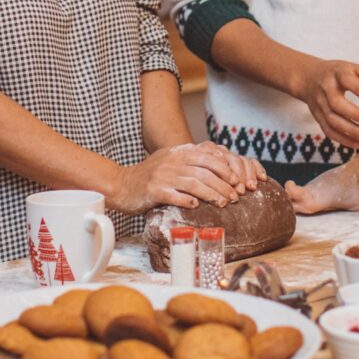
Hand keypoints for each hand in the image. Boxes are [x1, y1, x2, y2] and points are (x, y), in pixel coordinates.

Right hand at [111, 142, 250, 213]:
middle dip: (224, 184)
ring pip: (194, 184)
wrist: (122, 184)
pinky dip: (188, 201)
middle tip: (235, 196)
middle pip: (205, 171)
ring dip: (212, 194)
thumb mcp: (171, 159)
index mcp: (179, 152)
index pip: (209, 156)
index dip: (226, 168)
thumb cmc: (151, 174)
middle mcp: (172, 162)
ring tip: (223, 203)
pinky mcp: (154, 191)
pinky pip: (174, 196)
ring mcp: (163, 176)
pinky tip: (196, 206)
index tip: (237, 181)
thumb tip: (220, 160)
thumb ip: (192, 158)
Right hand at [292, 58, 358, 148]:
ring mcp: (320, 104)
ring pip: (333, 120)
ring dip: (351, 131)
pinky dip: (343, 139)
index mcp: (338, 73)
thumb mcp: (358, 70)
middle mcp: (326, 89)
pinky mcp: (318, 116)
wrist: (309, 77)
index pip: (347, 80)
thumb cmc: (339, 73)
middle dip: (356, 115)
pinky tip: (358, 144)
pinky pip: (328, 131)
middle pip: (337, 104)